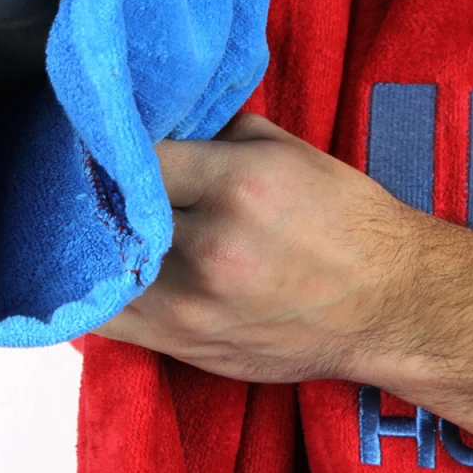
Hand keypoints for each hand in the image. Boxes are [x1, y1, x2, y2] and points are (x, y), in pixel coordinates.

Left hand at [92, 112, 425, 383]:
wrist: (388, 306)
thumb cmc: (342, 221)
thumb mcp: (288, 152)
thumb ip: (214, 134)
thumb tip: (159, 127)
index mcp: (236, 187)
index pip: (137, 155)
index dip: (114, 147)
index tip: (104, 146)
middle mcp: (209, 248)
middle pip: (113, 209)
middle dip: (97, 192)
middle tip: (84, 181)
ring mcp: (192, 305)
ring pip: (100, 267)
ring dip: (92, 244)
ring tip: (87, 225)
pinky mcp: (184, 345)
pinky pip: (107, 320)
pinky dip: (94, 294)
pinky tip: (94, 274)